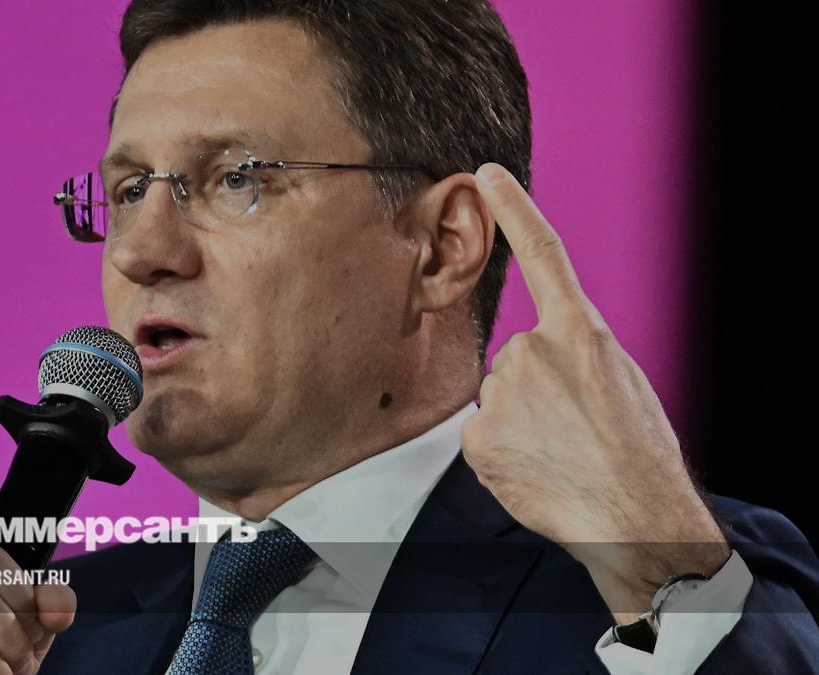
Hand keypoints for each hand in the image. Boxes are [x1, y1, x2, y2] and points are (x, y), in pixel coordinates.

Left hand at [461, 163, 729, 621]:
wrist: (636, 520)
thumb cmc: (637, 457)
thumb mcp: (621, 384)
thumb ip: (576, 357)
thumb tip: (538, 368)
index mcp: (581, 333)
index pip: (544, 254)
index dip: (514, 209)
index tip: (486, 173)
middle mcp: (534, 351)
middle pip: (516, 361)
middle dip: (535, 393)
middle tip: (572, 431)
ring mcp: (502, 391)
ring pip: (499, 402)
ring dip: (520, 425)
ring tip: (560, 455)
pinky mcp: (478, 434)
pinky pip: (482, 437)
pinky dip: (502, 455)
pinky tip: (534, 471)